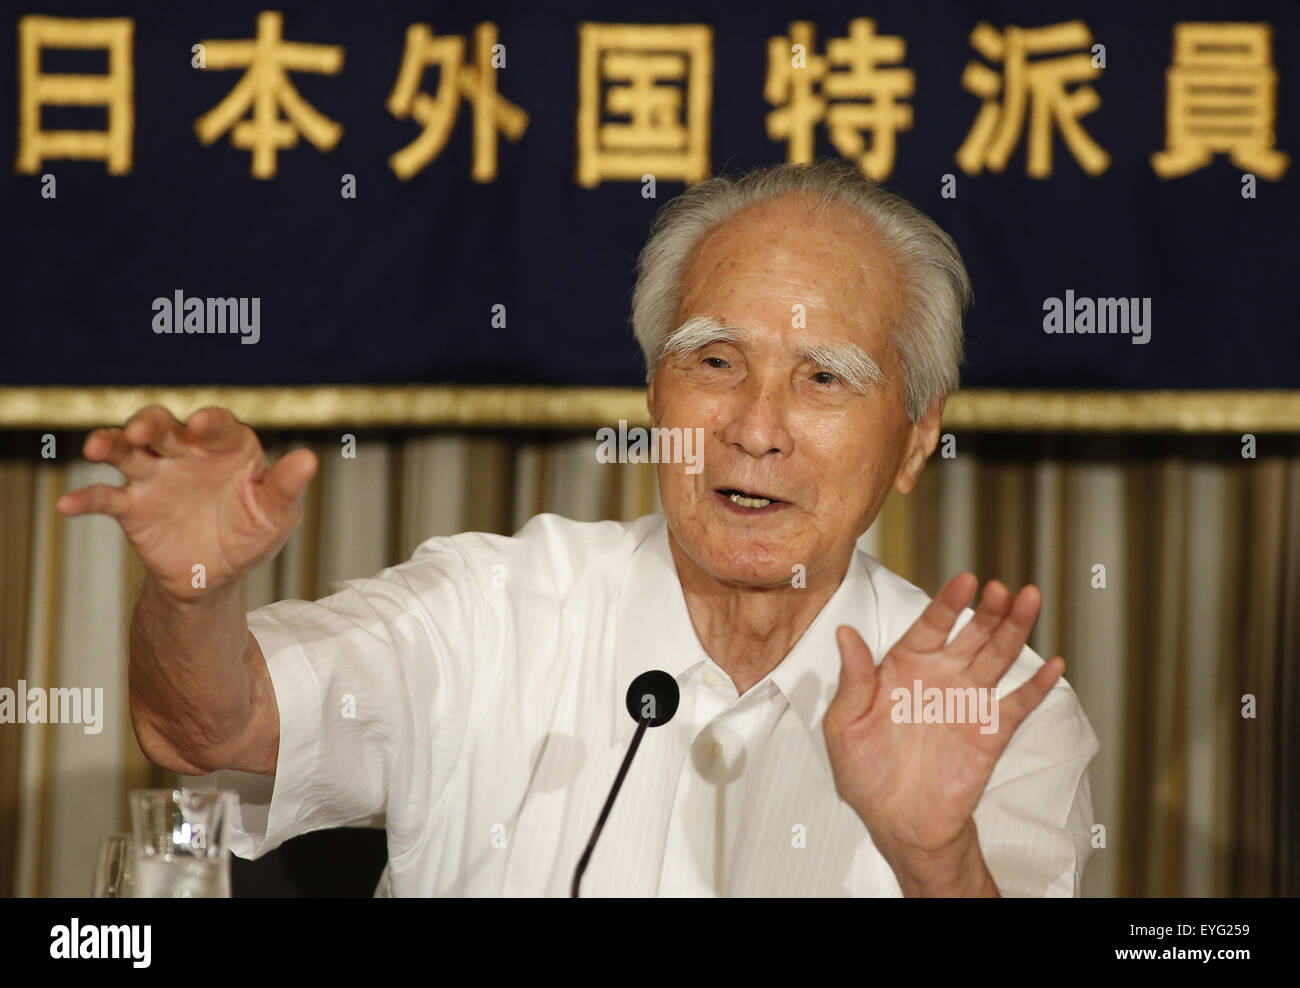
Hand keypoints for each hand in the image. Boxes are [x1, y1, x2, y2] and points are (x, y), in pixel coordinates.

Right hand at [56, 404, 316, 600]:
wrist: (217, 575)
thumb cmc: (252, 532)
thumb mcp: (275, 514)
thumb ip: (286, 487)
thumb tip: (309, 459)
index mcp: (228, 448)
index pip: (219, 427)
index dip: (211, 422)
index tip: (203, 423)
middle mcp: (187, 453)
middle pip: (163, 427)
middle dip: (151, 423)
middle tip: (142, 430)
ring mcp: (156, 477)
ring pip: (127, 451)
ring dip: (111, 443)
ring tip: (98, 447)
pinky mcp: (132, 506)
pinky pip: (104, 497)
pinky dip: (84, 499)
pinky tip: (67, 504)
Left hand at [822, 573, 1063, 879]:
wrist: (897, 824)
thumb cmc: (864, 773)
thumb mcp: (844, 726)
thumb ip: (852, 679)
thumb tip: (845, 633)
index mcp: (904, 668)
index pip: (931, 625)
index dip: (948, 602)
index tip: (965, 580)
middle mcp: (941, 677)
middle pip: (972, 634)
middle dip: (989, 610)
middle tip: (1004, 588)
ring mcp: (968, 703)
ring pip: (998, 657)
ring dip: (1015, 630)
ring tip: (1030, 600)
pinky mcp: (990, 733)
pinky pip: (1018, 704)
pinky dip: (1037, 686)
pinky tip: (1055, 666)